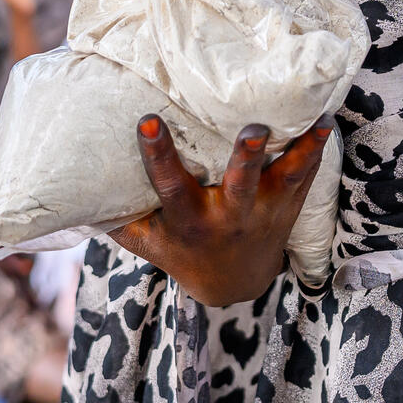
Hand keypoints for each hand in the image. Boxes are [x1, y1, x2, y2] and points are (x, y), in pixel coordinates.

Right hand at [112, 116, 332, 306]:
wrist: (232, 282)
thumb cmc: (181, 250)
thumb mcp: (147, 240)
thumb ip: (119, 214)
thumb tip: (75, 177)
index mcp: (189, 220)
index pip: (169, 186)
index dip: (158, 155)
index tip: (148, 122)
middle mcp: (229, 217)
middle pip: (239, 185)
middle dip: (246, 158)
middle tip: (253, 130)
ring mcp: (264, 212)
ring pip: (284, 179)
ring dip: (300, 151)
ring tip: (317, 121)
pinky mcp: (289, 206)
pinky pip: (307, 176)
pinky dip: (317, 151)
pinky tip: (326, 122)